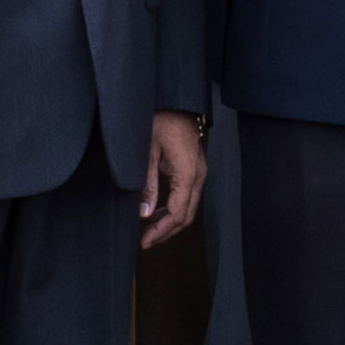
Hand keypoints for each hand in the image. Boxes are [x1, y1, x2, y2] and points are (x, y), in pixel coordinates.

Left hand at [138, 111, 205, 246]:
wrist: (177, 101)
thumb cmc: (161, 120)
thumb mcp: (147, 152)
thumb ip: (147, 184)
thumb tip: (145, 213)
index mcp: (188, 173)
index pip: (178, 213)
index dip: (162, 231)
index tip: (145, 242)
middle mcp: (199, 176)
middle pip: (187, 215)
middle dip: (167, 232)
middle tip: (146, 242)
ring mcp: (200, 172)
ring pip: (189, 208)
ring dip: (171, 222)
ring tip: (149, 231)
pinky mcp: (196, 170)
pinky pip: (188, 196)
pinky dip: (174, 209)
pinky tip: (158, 212)